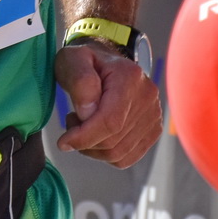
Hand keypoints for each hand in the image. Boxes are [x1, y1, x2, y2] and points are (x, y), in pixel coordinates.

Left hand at [54, 40, 161, 166]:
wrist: (106, 63)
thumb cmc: (86, 62)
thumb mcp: (72, 60)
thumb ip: (79, 81)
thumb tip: (88, 112)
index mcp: (129, 77)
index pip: (110, 121)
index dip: (85, 137)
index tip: (64, 141)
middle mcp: (147, 97)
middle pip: (113, 141)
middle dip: (85, 141)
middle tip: (72, 123)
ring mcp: (153, 115)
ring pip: (119, 153)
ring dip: (93, 149)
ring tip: (82, 126)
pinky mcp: (153, 129)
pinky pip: (127, 157)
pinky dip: (106, 154)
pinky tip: (97, 135)